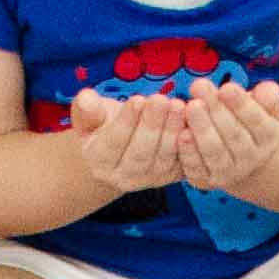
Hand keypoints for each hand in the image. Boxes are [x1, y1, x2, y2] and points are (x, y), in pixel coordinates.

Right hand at [68, 86, 189, 192]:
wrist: (122, 145)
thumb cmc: (104, 124)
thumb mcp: (90, 116)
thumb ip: (86, 109)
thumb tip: (86, 98)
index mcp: (100, 163)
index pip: (113, 143)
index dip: (126, 122)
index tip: (137, 100)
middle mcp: (124, 177)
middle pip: (140, 152)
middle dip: (152, 125)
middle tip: (162, 99)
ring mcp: (150, 179)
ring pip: (163, 157)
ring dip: (172, 130)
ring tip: (178, 105)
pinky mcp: (171, 175)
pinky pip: (182, 160)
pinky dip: (188, 140)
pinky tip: (192, 119)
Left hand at [170, 74, 278, 194]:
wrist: (241, 161)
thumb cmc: (248, 124)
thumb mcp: (263, 108)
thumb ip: (266, 97)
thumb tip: (268, 89)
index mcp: (269, 138)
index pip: (257, 120)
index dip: (241, 104)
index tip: (226, 87)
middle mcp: (251, 159)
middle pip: (234, 134)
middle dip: (216, 109)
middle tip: (200, 85)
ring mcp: (229, 173)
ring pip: (215, 151)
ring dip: (202, 128)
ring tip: (191, 106)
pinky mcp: (207, 181)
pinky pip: (197, 167)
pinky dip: (189, 152)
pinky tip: (181, 134)